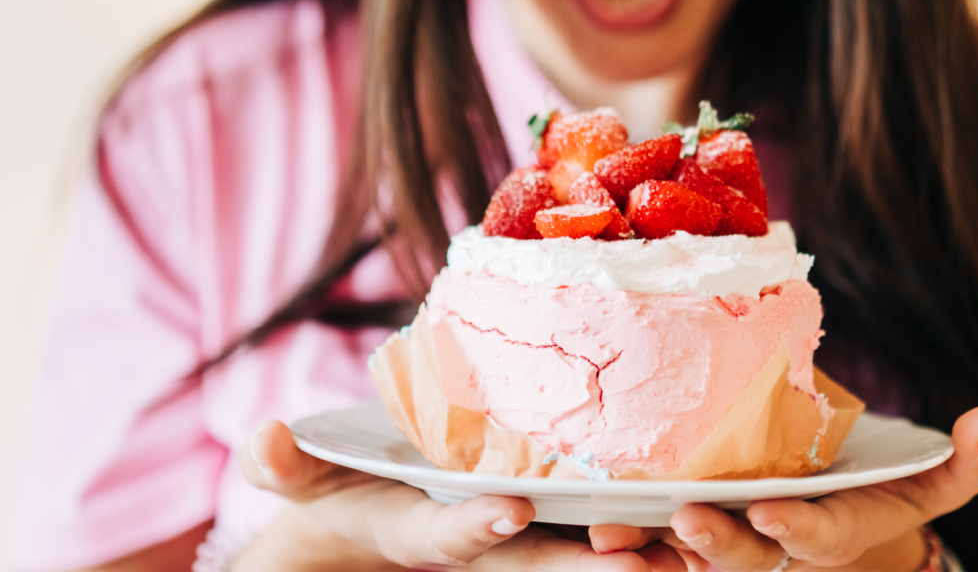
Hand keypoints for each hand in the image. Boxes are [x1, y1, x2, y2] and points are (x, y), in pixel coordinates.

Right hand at [237, 419, 687, 570]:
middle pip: (536, 561)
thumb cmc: (341, 496)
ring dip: (632, 555)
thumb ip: (283, 465)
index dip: (476, 525)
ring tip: (692, 550)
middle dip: (583, 559)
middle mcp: (481, 542)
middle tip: (638, 552)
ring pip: (578, 554)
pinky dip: (644, 540)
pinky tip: (696, 530)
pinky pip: (597, 538)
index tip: (510, 510)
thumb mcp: (306, 482)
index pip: (451, 534)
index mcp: (425, 528)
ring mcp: (515, 543)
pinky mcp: (544, 529)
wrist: (371, 526)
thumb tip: (261, 438)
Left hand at [590, 406, 977, 570]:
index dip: (797, 530)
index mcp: (832, 534)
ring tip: (611, 533)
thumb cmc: (878, 500)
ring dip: (653, 550)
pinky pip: (658, 549)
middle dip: (718, 543)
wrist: (829, 527)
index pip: (817, 537)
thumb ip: (964, 465)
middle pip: (746, 559)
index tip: (772, 513)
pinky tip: (592, 526)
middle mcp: (778, 552)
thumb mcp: (926, 486)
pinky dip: (631, 542)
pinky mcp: (694, 541)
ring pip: (691, 561)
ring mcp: (734, 551)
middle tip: (686, 516)